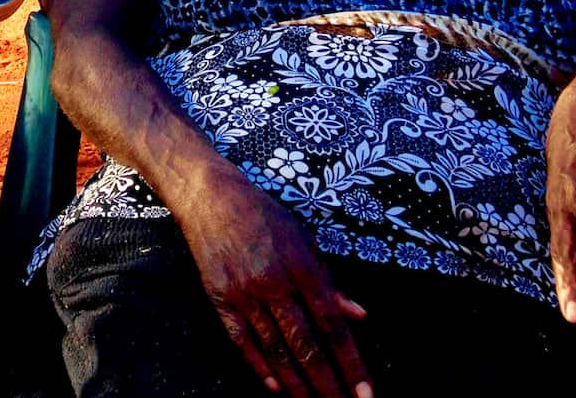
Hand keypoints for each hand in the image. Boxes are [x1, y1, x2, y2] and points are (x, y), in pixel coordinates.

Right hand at [175, 174, 370, 397]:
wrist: (210, 196)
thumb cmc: (263, 214)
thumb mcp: (304, 238)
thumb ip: (330, 280)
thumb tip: (358, 315)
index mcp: (302, 266)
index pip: (333, 326)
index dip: (351, 363)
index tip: (365, 393)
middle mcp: (274, 282)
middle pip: (306, 345)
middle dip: (328, 383)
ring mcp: (245, 293)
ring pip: (275, 349)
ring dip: (297, 384)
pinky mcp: (219, 297)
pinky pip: (241, 340)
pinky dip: (259, 366)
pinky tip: (276, 388)